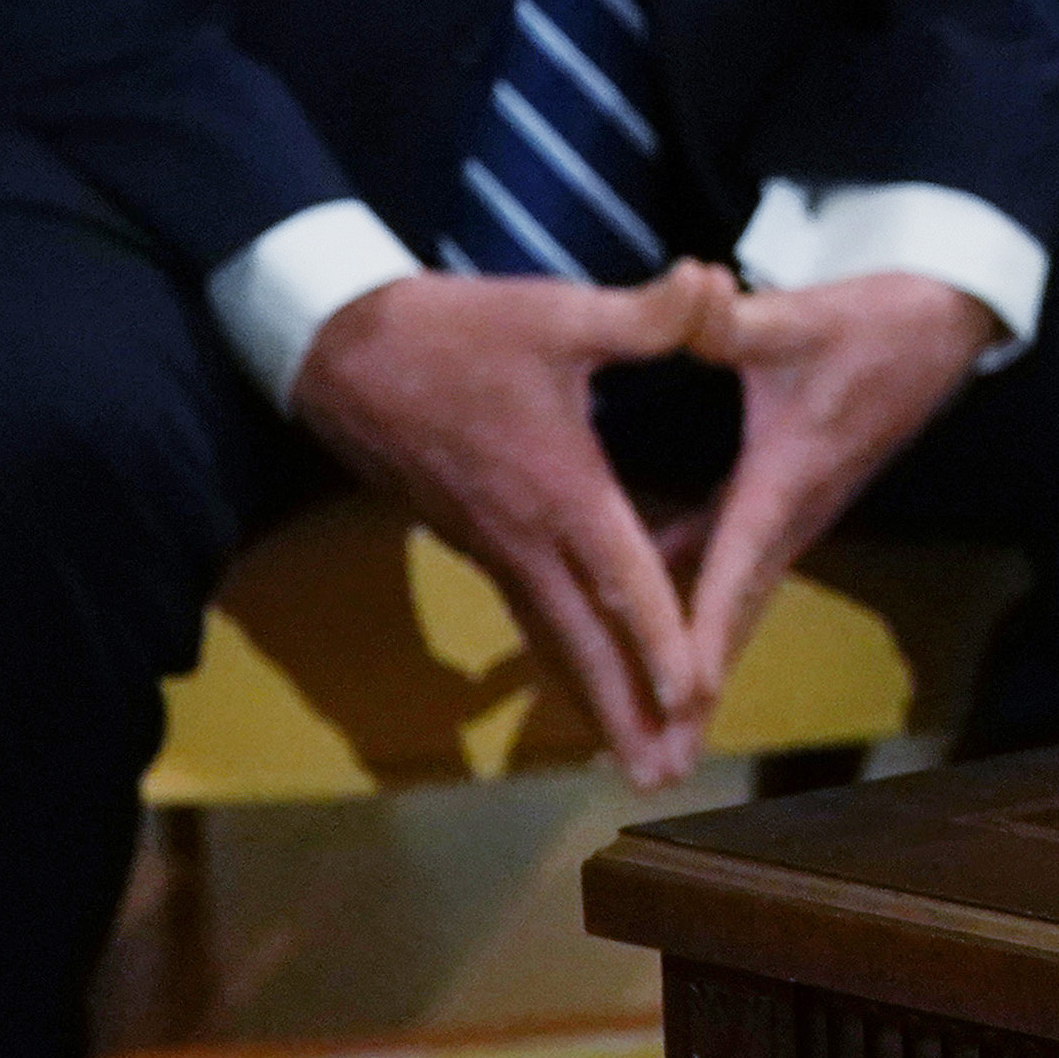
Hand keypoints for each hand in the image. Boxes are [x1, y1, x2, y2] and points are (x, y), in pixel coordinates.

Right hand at [291, 263, 730, 787]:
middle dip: (626, 711)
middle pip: (585, 641)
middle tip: (662, 777)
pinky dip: (564, 657)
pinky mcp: (476, 541)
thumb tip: (717, 280)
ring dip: (594, 697)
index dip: (662, 641)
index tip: (694, 700)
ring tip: (632, 756)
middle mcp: (526, 538)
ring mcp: (495, 547)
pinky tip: (584, 678)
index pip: (623, 581)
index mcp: (560, 492)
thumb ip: (646, 313)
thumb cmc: (454, 332)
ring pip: (554, 638)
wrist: (341, 350)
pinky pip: (533, 615)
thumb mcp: (556, 312)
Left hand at [667, 271, 993, 721]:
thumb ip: (733, 318)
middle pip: (735, 617)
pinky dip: (694, 611)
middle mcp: (791, 512)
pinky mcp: (786, 499)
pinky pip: (732, 571)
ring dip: (697, 668)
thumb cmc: (876, 319)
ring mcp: (793, 512)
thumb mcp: (802, 314)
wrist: (942, 320)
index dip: (706, 631)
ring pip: (736, 604)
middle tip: (656, 764)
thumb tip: (691, 290)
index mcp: (786, 477)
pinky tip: (643, 624)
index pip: (736, 568)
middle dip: (695, 693)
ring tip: (654, 734)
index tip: (679, 696)